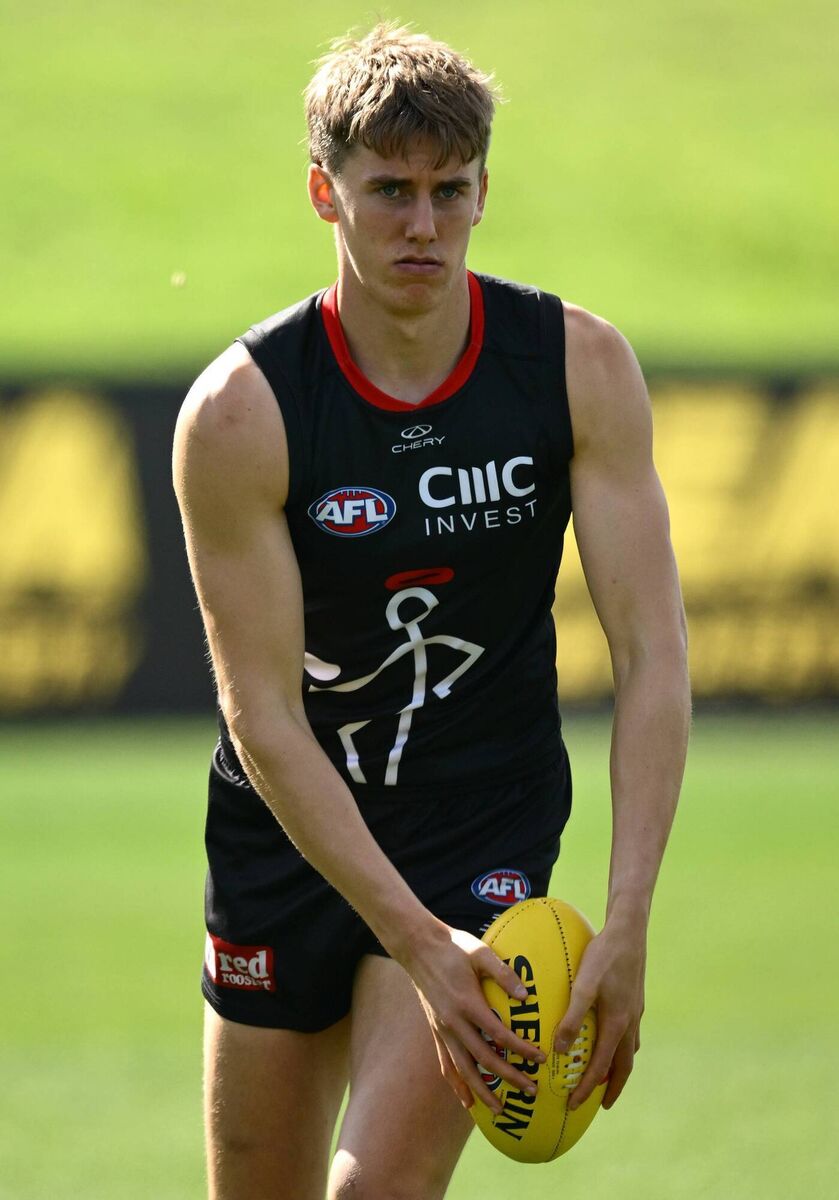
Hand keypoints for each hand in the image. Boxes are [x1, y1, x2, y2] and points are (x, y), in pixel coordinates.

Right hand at [405, 922, 546, 1112]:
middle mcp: (453, 1022)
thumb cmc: (453, 947)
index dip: (521, 1050)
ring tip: (500, 1110)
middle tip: (531, 1090)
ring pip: (463, 1069)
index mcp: (467, 1003)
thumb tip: (526, 996)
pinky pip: (446, 1064)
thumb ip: (503, 974)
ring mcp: (442, 1029)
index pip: (499, 1035)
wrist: (419, 948)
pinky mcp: (435, 1031)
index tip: (540, 1059)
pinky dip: (456, 1084)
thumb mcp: (481, 953)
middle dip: (509, 1077)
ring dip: (482, 1092)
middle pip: (484, 1059)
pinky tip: (466, 1101)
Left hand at [553, 914, 646, 1110]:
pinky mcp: (634, 999)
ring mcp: (635, 1011)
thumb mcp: (583, 986)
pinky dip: (621, 1046)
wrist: (629, 932)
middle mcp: (630, 1022)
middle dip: (613, 1087)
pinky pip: (630, 1033)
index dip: (588, 1088)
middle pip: (624, 1066)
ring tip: (608, 1077)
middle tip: (603, 1105)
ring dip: (618, 1068)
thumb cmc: (603, 956)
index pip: (602, 1067)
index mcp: (617, 1024)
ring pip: (629, 1050)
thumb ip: (572, 1018)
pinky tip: (612, 1037)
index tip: (575, 1105)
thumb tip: (559, 1050)